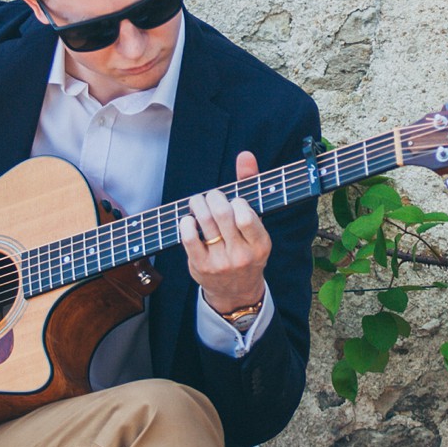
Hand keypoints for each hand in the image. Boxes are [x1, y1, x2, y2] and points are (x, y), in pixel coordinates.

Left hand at [179, 148, 271, 319]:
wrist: (237, 291)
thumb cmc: (246, 247)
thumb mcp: (255, 223)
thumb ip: (250, 186)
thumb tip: (245, 155)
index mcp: (261, 244)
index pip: (246, 216)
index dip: (236, 201)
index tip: (233, 201)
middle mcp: (242, 255)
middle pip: (222, 214)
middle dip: (213, 197)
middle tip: (211, 197)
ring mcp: (220, 262)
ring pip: (205, 222)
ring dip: (197, 204)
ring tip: (198, 202)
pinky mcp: (201, 266)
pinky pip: (189, 238)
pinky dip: (186, 223)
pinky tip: (189, 219)